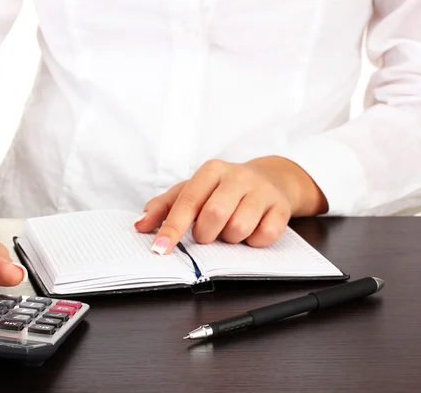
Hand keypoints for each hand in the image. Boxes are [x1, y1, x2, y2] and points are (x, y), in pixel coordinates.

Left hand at [135, 156, 327, 252]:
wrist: (272, 178)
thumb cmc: (223, 189)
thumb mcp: (192, 191)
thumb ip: (164, 206)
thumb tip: (140, 225)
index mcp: (211, 170)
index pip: (186, 202)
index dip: (172, 228)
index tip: (160, 249)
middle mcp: (237, 176)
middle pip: (214, 215)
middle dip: (205, 235)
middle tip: (206, 235)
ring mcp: (262, 191)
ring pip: (239, 228)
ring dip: (230, 239)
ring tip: (230, 230)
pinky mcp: (281, 207)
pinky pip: (265, 236)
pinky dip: (254, 242)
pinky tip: (251, 232)